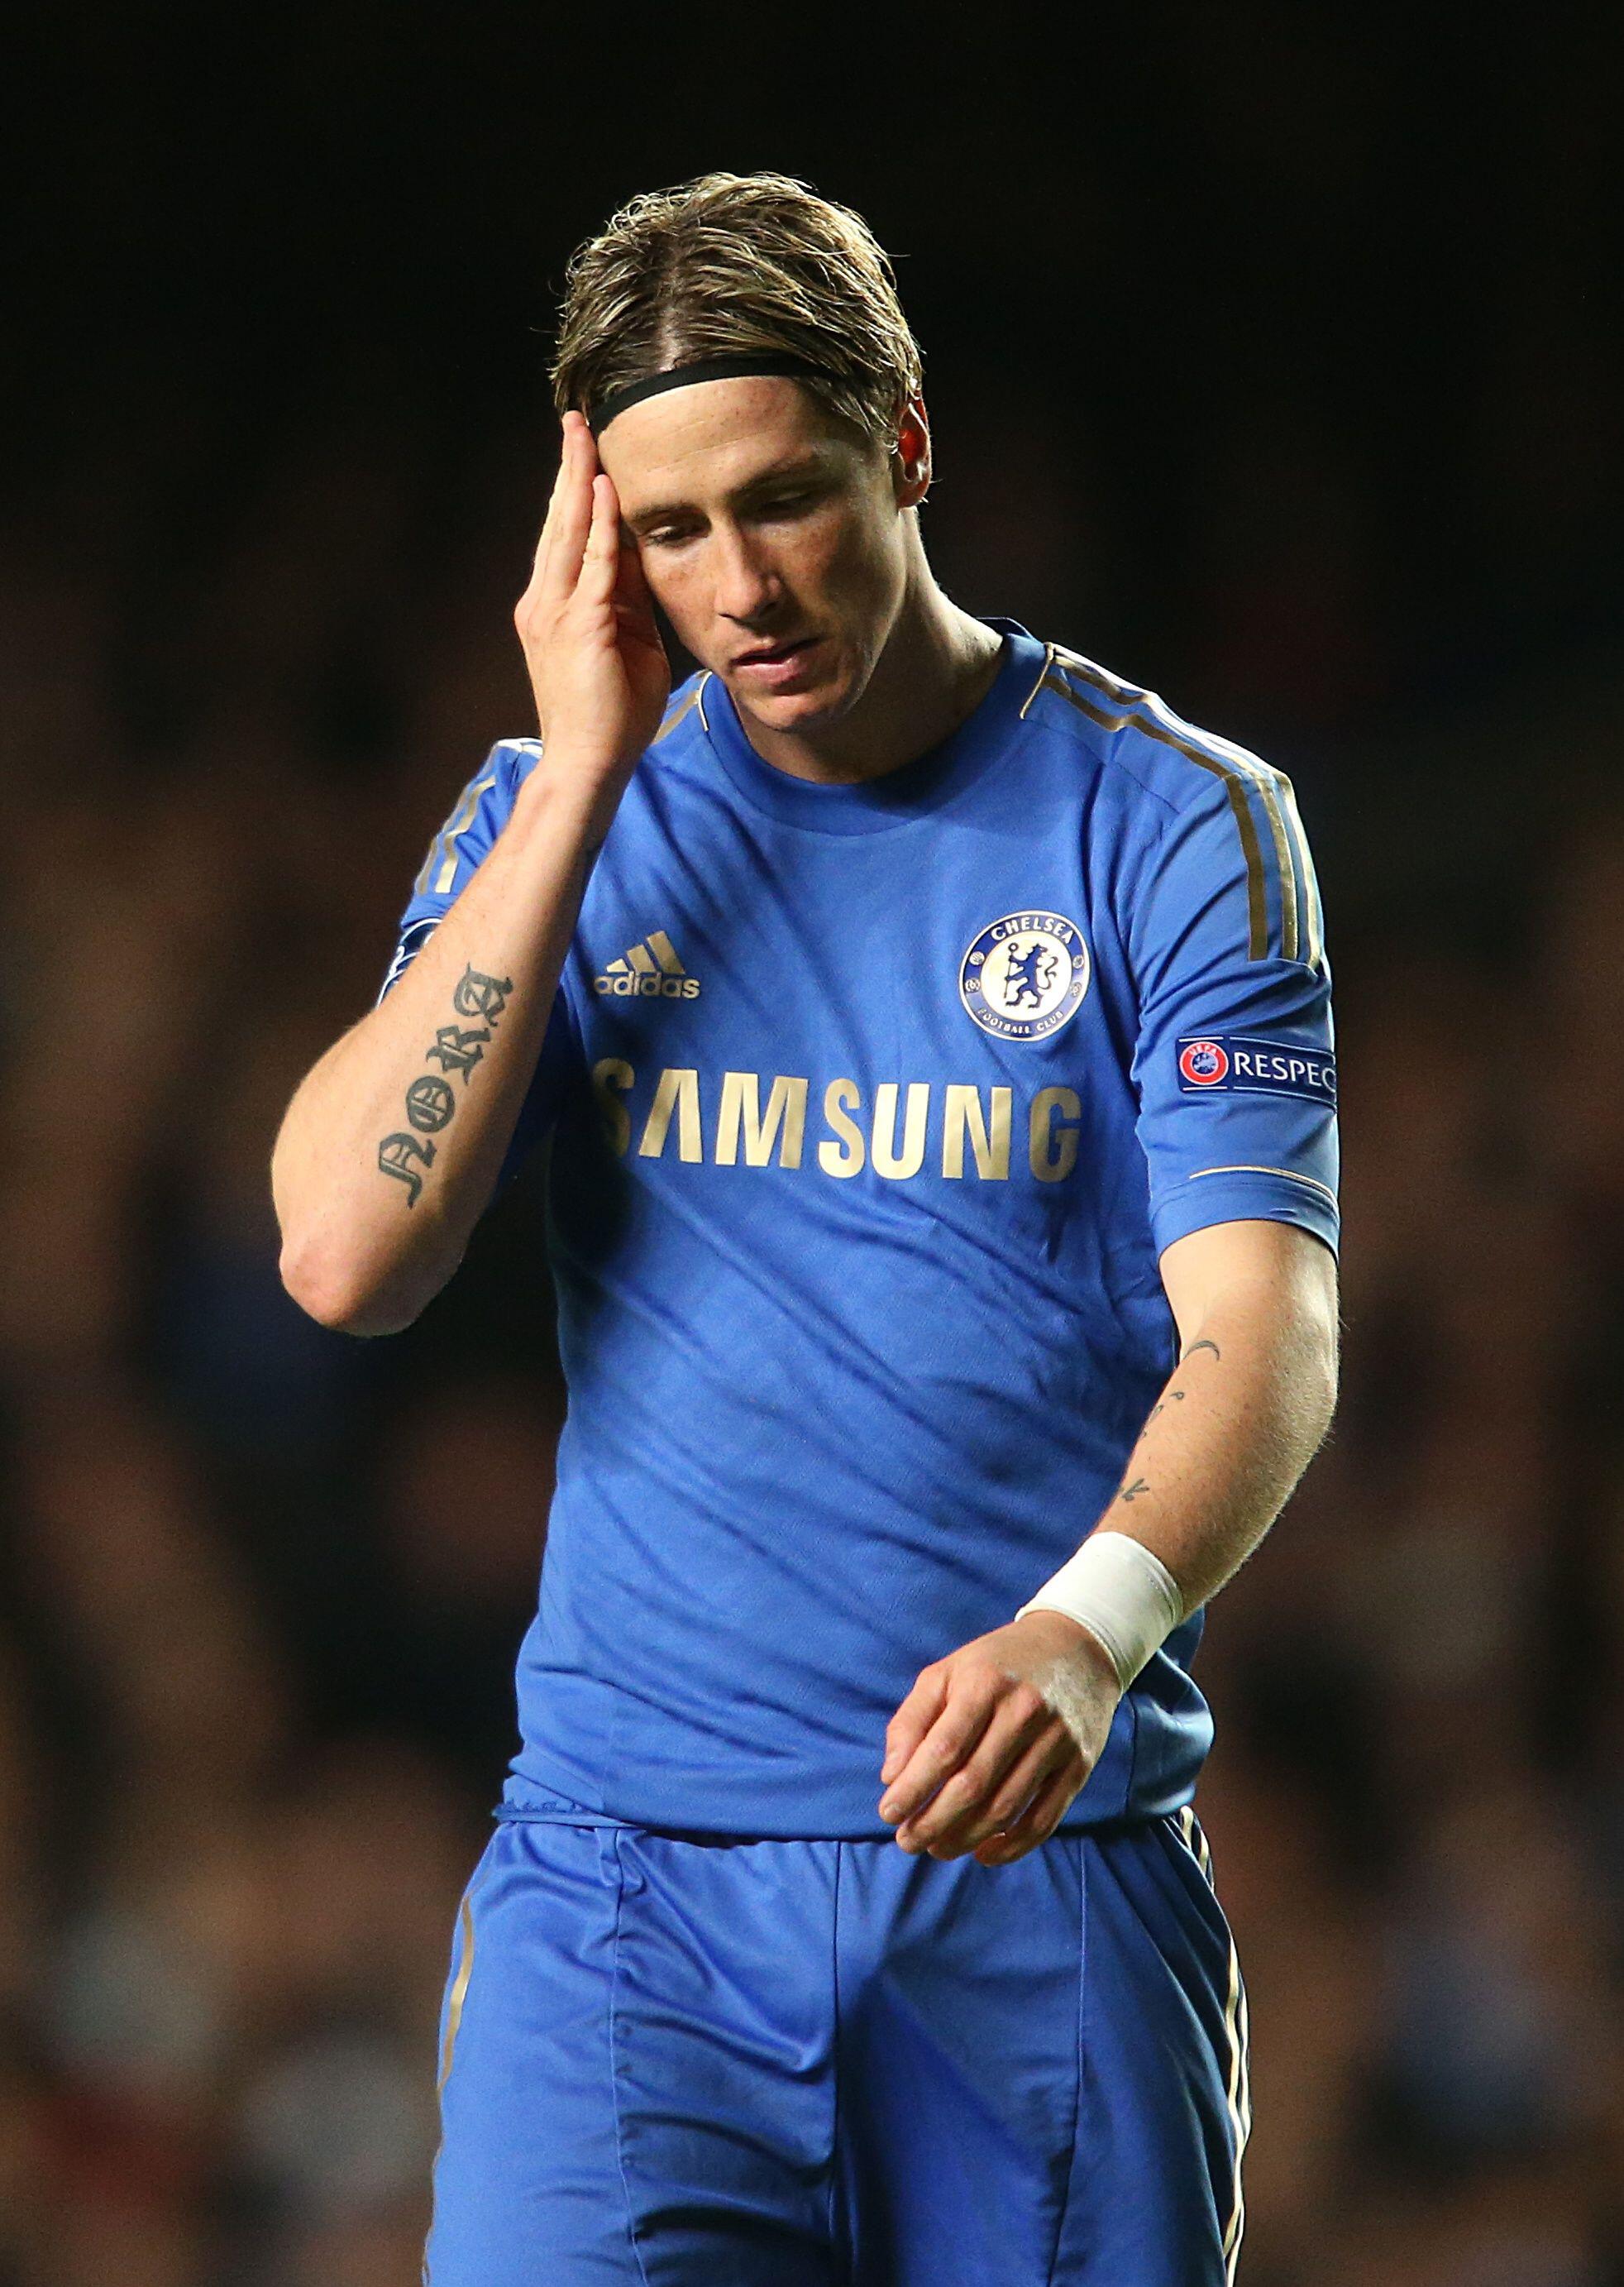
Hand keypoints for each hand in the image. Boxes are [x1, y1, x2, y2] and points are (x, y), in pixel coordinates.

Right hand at [513, 411, 670, 783]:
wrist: (589, 764)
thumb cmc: (611, 716)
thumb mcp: (628, 646)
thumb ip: (629, 602)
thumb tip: (642, 561)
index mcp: (554, 608)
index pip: (567, 537)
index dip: (576, 492)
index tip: (585, 453)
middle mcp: (545, 602)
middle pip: (558, 521)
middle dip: (568, 468)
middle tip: (575, 421)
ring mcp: (556, 613)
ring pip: (570, 531)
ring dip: (580, 479)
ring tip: (584, 434)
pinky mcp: (580, 627)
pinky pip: (594, 564)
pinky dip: (602, 523)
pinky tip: (607, 488)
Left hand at [878, 1610, 1121, 1865]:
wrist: (1077, 1647)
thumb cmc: (996, 1665)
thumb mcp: (947, 1673)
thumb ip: (911, 1721)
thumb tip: (892, 1777)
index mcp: (984, 1683)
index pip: (943, 1749)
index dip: (912, 1789)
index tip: (888, 1814)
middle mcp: (1024, 1710)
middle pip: (972, 1784)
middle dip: (932, 1822)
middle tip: (907, 1841)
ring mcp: (1056, 1739)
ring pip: (1005, 1807)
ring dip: (965, 1838)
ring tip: (937, 1848)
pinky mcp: (1079, 1764)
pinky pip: (1044, 1819)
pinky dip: (1012, 1846)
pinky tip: (983, 1853)